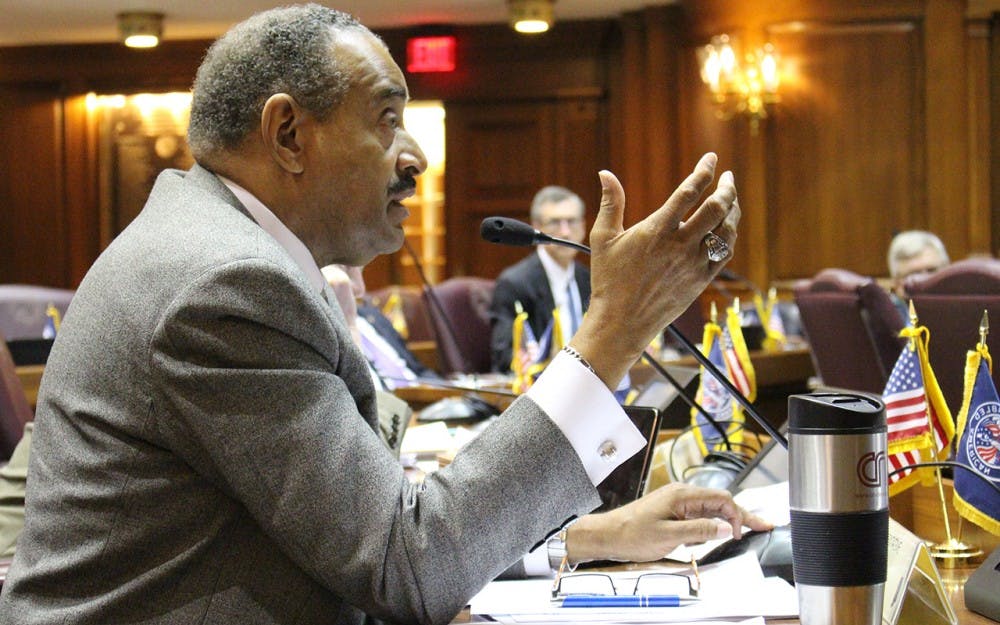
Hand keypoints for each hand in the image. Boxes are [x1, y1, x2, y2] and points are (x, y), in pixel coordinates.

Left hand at [566, 482, 771, 564]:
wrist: (608, 535)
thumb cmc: (632, 533)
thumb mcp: (668, 536)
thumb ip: (700, 530)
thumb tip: (726, 526)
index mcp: (682, 495)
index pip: (721, 500)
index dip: (736, 516)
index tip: (739, 534)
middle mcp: (682, 495)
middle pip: (719, 503)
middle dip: (741, 515)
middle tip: (763, 526)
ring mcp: (677, 503)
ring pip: (710, 510)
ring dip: (727, 521)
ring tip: (747, 530)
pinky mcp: (673, 513)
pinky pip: (698, 516)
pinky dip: (711, 524)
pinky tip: (718, 533)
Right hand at [571, 153, 739, 388]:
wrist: (621, 323)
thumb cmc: (608, 280)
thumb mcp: (603, 239)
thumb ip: (610, 203)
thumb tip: (606, 173)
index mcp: (657, 231)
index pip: (689, 191)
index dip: (704, 171)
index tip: (711, 158)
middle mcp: (680, 245)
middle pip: (716, 208)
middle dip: (727, 188)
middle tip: (727, 177)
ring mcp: (693, 264)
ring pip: (726, 230)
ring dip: (733, 210)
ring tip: (730, 199)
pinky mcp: (700, 280)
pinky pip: (725, 253)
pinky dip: (730, 235)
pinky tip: (727, 227)